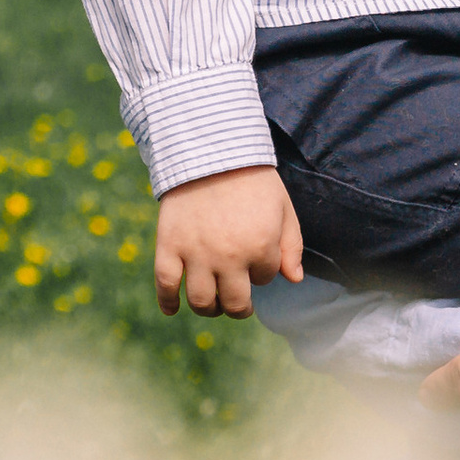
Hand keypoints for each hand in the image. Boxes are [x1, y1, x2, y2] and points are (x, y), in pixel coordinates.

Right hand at [154, 164, 304, 318]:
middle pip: (234, 303)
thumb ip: (291, 245)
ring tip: (213, 304)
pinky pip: (165, 285)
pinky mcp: (169, 246)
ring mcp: (196, 254)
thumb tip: (294, 279)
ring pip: (201, 302)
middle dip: (239, 307)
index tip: (257, 255)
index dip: (263, 269)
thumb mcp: (283, 207)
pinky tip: (172, 308)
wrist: (211, 150)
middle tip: (238, 304)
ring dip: (209, 309)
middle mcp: (229, 256)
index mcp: (260, 246)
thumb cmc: (252, 179)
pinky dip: (167, 302)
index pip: (265, 278)